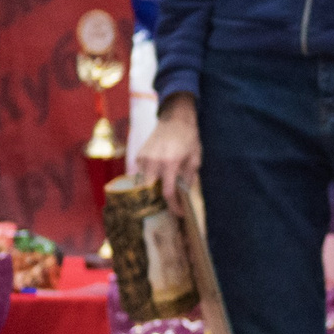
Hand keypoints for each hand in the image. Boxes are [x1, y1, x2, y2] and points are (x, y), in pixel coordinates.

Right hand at [136, 95, 202, 209]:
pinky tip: (157, 178)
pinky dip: (148, 178)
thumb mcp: (195, 158)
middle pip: (150, 192)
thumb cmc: (189, 138)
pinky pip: (141, 173)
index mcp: (169, 163)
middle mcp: (153, 162)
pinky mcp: (138, 155)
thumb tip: (184, 194)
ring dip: (151, 190)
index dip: (173, 206)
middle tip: (167, 207)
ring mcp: (143, 158)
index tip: (178, 214)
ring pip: (143, 183)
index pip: (168, 192)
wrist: (175, 118)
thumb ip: (189, 177)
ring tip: (161, 195)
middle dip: (157, 202)